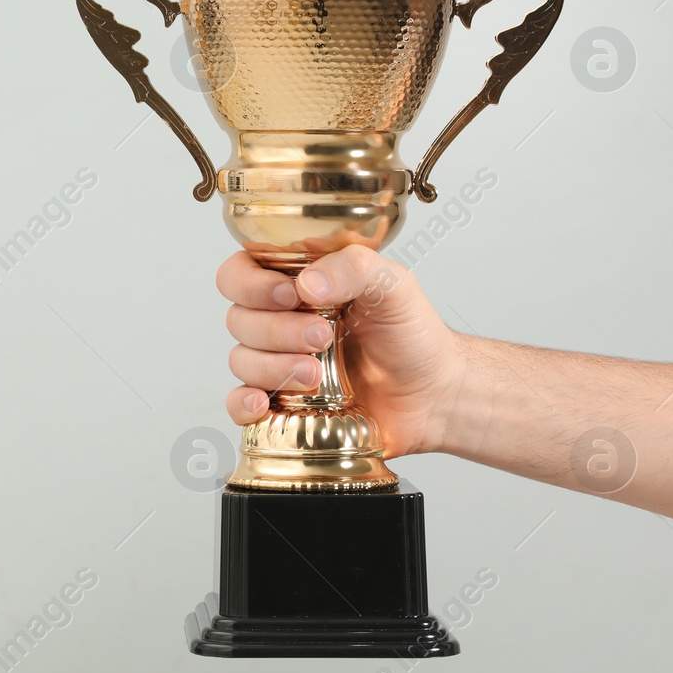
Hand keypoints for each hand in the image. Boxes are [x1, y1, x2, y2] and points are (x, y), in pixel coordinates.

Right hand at [216, 245, 467, 458]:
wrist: (434, 394)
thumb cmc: (412, 334)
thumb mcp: (393, 285)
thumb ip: (353, 267)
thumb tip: (306, 284)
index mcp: (297, 283)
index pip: (240, 272)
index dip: (251, 284)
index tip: (290, 295)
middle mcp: (279, 321)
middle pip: (238, 318)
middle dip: (277, 330)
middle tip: (322, 337)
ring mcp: (278, 364)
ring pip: (241, 360)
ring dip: (273, 367)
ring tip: (316, 376)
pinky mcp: (281, 405)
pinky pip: (239, 405)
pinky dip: (243, 404)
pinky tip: (263, 403)